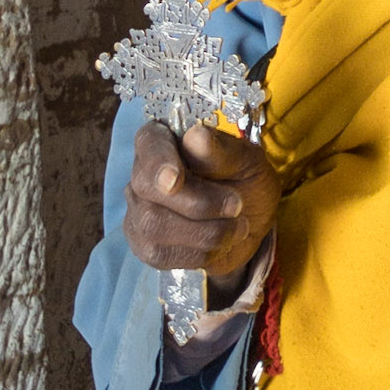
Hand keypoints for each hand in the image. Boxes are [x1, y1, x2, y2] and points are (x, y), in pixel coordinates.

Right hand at [124, 122, 280, 305]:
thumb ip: (222, 150)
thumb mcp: (247, 161)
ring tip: (237, 226)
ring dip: (205, 231)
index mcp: (165, 140)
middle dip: (198, 202)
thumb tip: (195, 136)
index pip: (149, 143)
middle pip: (148, 188)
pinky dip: (199, 252)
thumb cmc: (245, 180)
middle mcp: (142, 174)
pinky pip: (161, 254)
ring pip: (153, 225)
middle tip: (237, 205)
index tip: (174, 179)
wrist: (250, 222)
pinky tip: (220, 243)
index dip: (158, 161)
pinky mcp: (144, 245)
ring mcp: (138, 211)